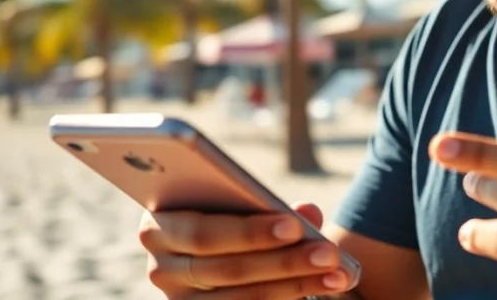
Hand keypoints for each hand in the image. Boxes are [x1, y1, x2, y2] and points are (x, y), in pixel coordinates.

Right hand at [138, 203, 354, 298]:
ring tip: (337, 272)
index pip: (204, 232)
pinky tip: (326, 285)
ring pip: (243, 296)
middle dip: (284, 261)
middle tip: (329, 252)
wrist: (218, 248)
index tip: (293, 226)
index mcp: (158, 226)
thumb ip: (271, 205)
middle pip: (228, 269)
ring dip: (297, 283)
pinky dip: (290, 295)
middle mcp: (161, 269)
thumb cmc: (226, 214)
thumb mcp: (242, 204)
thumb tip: (308, 213)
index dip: (249, 231)